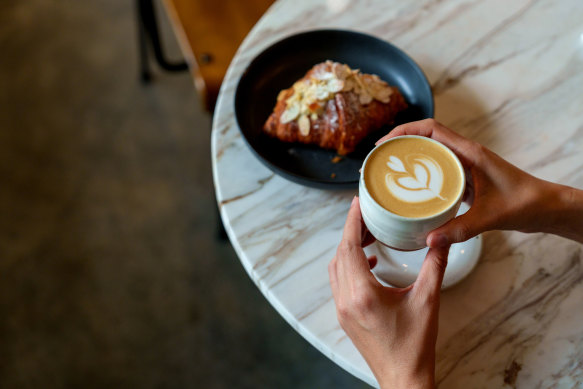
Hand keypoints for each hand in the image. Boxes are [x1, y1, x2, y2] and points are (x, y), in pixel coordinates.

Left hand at [328, 197, 448, 388]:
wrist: (403, 378)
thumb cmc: (415, 346)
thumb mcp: (428, 301)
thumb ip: (435, 266)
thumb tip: (440, 240)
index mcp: (363, 294)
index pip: (349, 248)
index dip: (352, 222)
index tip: (357, 203)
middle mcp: (346, 300)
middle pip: (340, 254)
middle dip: (352, 231)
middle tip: (367, 214)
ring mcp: (343, 309)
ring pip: (337, 268)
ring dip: (349, 249)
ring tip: (368, 234)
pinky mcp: (345, 316)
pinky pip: (340, 283)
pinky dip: (350, 267)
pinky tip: (370, 264)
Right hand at [376, 119, 582, 245]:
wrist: (546, 208)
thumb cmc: (525, 204)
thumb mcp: (490, 217)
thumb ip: (459, 229)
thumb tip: (429, 240)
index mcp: (470, 153)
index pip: (432, 129)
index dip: (404, 131)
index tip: (384, 143)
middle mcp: (466, 155)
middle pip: (426, 138)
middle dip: (400, 143)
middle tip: (380, 159)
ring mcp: (466, 166)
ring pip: (432, 154)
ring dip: (410, 157)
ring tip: (390, 171)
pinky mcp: (467, 179)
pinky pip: (439, 170)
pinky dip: (422, 174)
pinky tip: (412, 191)